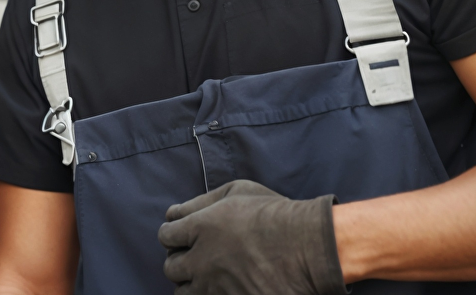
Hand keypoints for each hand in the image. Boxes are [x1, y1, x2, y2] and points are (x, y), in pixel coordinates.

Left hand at [157, 180, 346, 294]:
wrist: (309, 248)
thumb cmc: (276, 214)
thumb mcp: (238, 191)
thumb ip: (201, 201)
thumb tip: (174, 213)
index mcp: (200, 228)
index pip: (166, 235)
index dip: (175, 234)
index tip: (186, 235)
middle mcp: (202, 260)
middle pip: (170, 266)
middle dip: (181, 260)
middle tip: (199, 256)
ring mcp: (215, 287)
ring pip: (183, 292)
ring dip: (191, 283)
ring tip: (210, 276)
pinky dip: (210, 293)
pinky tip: (223, 286)